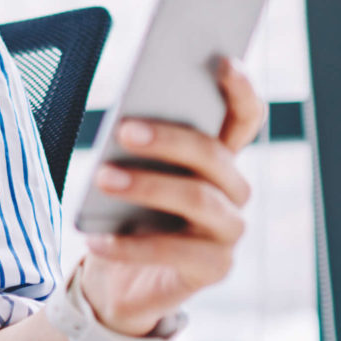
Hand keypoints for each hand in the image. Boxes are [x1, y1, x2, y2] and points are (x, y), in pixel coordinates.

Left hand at [76, 57, 262, 335]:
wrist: (118, 279)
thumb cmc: (124, 212)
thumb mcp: (130, 171)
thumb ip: (139, 144)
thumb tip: (128, 118)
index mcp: (219, 157)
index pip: (246, 118)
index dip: (240, 89)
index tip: (220, 61)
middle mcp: (234, 191)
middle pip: (212, 156)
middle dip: (169, 139)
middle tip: (123, 129)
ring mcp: (229, 231)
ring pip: (197, 199)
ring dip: (147, 186)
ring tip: (102, 178)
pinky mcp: (214, 268)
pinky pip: (172, 252)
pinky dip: (128, 245)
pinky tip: (95, 237)